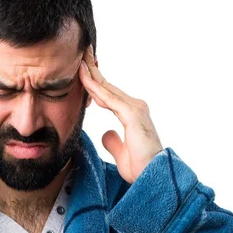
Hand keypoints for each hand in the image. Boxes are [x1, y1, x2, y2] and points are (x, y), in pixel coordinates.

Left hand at [79, 45, 162, 183]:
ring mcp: (135, 109)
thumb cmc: (141, 168)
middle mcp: (135, 107)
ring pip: (107, 88)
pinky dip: (95, 87)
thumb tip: (106, 133)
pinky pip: (108, 98)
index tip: (82, 70)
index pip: (109, 95)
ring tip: (79, 59)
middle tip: (81, 54)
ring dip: (92, 73)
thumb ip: (113, 141)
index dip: (95, 83)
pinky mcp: (132, 114)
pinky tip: (84, 79)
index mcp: (132, 114)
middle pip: (108, 86)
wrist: (153, 177)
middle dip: (93, 70)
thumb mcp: (121, 153)